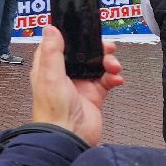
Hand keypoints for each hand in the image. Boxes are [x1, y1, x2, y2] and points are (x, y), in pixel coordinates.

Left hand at [29, 25, 123, 145]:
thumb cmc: (53, 109)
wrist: (69, 137)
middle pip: (82, 53)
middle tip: (108, 48)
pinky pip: (107, 80)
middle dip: (97, 48)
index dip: (70, 36)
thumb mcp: (50, 76)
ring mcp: (80, 84)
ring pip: (97, 65)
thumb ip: (52, 52)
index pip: (58, 44)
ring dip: (108, 62)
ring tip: (114, 67)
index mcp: (48, 67)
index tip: (84, 29)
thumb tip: (50, 28)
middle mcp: (63, 74)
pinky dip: (114, 78)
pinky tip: (117, 80)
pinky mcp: (93, 95)